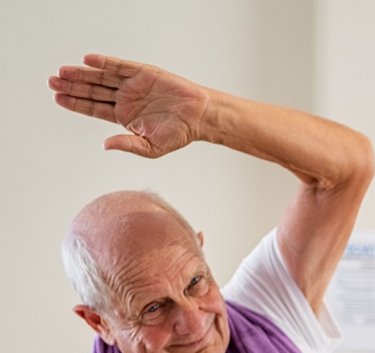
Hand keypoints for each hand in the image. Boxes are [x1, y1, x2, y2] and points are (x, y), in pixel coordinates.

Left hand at [48, 54, 209, 157]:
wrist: (200, 117)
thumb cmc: (179, 134)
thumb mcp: (151, 147)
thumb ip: (128, 145)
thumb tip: (105, 145)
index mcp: (125, 116)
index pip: (94, 108)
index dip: (76, 103)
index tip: (58, 98)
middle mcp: (125, 98)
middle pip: (93, 90)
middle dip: (72, 86)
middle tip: (53, 82)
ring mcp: (133, 84)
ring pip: (102, 77)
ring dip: (82, 74)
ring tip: (63, 72)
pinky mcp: (142, 73)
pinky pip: (119, 66)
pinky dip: (105, 63)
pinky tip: (88, 61)